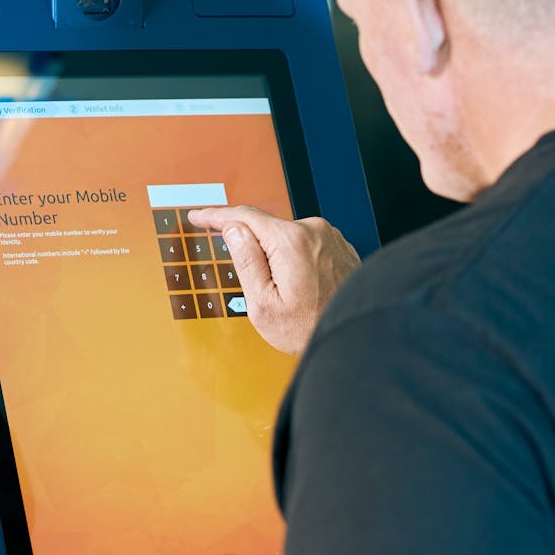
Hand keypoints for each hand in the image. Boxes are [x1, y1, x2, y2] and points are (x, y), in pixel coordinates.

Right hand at [188, 206, 360, 353]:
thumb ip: (246, 261)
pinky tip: (303, 289)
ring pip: (287, 239)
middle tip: (259, 287)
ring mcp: (330, 237)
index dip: (215, 216)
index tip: (199, 216)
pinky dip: (297, 261)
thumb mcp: (263, 303)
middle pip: (267, 229)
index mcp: (290, 241)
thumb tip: (233, 230)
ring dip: (278, 258)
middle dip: (253, 250)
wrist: (355, 338)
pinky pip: (308, 246)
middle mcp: (313, 231)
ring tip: (289, 297)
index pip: (242, 216)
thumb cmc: (311, 328)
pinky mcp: (340, 247)